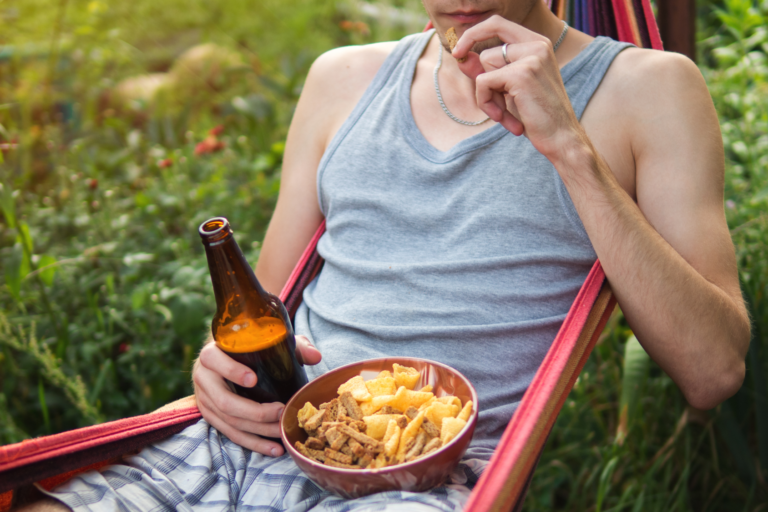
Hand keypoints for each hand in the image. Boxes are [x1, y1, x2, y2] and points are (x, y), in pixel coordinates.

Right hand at [192, 335, 321, 455]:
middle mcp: (204, 378)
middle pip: (225, 401)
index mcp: (211, 354)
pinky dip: (253, 443)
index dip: (232, 371)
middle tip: (281, 411)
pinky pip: (231, 434)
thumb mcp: (269, 342)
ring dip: (258, 431)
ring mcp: (205, 400)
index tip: (253, 380)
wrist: (227, 358)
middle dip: (255, 412)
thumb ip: (293, 345)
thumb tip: (316, 357)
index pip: (215, 360)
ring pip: (229, 421)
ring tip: (281, 432)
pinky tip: (273, 448)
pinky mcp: (212, 417)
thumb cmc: (250, 349)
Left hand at [451, 16, 580, 158]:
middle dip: (487, 83)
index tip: (457, 52)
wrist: (561, 138)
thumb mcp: (508, 91)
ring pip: (484, 69)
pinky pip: (483, 83)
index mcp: (538, 44)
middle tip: (504, 106)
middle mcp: (537, 45)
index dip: (473, 33)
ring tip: (508, 114)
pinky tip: (506, 119)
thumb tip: (461, 56)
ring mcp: (531, 57)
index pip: (497, 23)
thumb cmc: (536, 116)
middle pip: (487, 54)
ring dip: (488, 97)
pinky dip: (487, 103)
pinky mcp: (521, 74)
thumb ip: (486, 71)